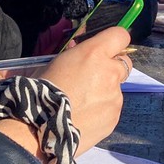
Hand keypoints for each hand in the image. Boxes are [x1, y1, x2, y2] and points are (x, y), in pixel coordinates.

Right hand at [34, 26, 130, 154]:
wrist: (39, 127)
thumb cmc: (42, 91)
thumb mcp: (55, 63)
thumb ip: (76, 54)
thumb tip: (81, 47)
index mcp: (94, 54)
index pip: (120, 35)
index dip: (115, 41)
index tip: (108, 48)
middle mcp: (110, 73)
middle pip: (124, 64)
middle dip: (112, 69)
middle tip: (93, 79)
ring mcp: (115, 96)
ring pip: (116, 90)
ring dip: (104, 93)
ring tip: (81, 104)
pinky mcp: (114, 117)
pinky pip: (111, 109)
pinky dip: (101, 111)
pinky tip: (84, 117)